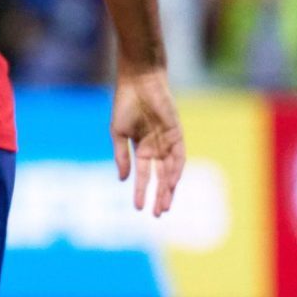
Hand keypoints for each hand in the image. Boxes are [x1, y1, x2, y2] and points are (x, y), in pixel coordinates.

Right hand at [111, 68, 184, 215]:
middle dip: (160, 196)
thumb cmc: (125, 104)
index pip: (144, 176)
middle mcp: (157, 148)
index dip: (142, 192)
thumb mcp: (118, 133)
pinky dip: (176, 169)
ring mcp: (168, 141)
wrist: (138, 81)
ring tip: (165, 205)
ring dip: (169, 188)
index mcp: (142, 149)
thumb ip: (122, 156)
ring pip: (171, 170)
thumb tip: (122, 179)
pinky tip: (172, 183)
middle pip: (161, 178)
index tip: (139, 209)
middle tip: (158, 214)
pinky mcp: (176, 133)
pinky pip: (178, 156)